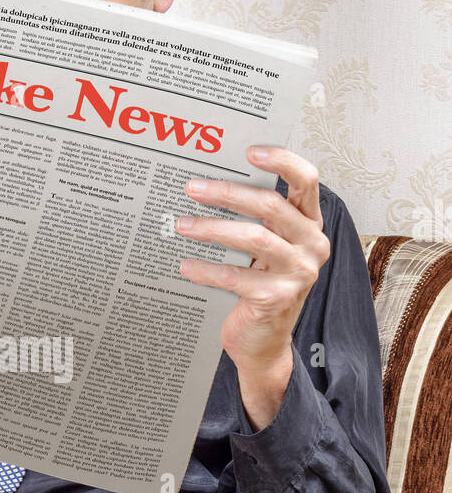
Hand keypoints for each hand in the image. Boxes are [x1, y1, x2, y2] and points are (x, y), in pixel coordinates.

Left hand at [176, 146, 329, 429]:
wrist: (263, 342)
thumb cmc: (261, 284)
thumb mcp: (265, 247)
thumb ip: (257, 217)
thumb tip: (210, 180)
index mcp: (310, 224)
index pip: (307, 180)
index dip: (281, 160)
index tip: (249, 151)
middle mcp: (312, 245)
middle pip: (271, 206)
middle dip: (226, 193)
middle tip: (192, 187)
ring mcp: (298, 273)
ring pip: (253, 237)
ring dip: (212, 228)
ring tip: (181, 224)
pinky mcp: (276, 299)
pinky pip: (235, 276)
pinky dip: (206, 269)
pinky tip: (185, 265)